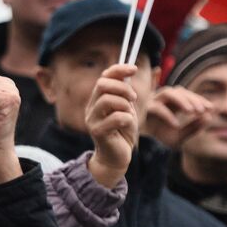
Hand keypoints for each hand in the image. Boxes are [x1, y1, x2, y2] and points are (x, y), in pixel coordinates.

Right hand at [85, 64, 141, 187]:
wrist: (116, 157)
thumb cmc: (123, 132)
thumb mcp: (127, 108)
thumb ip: (126, 93)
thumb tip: (131, 71)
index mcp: (98, 99)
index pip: (104, 76)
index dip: (118, 69)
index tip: (133, 69)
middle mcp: (91, 107)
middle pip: (102, 84)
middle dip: (123, 88)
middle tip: (134, 99)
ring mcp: (92, 119)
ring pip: (107, 100)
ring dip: (125, 105)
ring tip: (130, 114)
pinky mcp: (97, 132)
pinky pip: (116, 118)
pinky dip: (127, 119)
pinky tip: (127, 126)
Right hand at [142, 87, 211, 150]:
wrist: (140, 150)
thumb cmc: (159, 141)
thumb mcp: (180, 137)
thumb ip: (193, 127)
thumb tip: (209, 117)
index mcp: (171, 104)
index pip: (187, 95)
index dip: (199, 100)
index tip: (211, 108)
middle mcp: (161, 100)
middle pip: (179, 91)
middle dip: (192, 99)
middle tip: (202, 110)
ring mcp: (152, 102)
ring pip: (168, 92)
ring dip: (181, 100)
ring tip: (191, 111)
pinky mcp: (143, 110)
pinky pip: (157, 108)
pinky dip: (168, 115)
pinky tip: (176, 125)